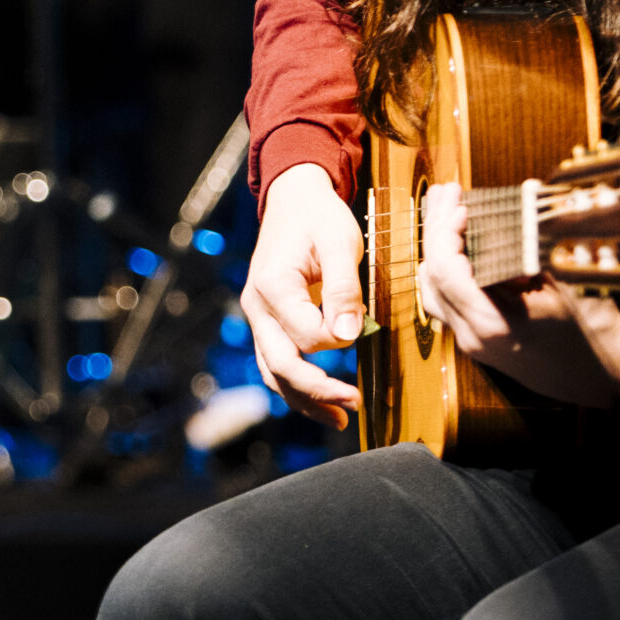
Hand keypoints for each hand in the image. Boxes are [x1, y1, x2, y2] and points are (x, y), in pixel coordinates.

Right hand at [238, 164, 363, 427]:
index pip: (306, 335)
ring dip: (305, 399)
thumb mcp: (340, 242)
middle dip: (318, 390)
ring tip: (340, 419)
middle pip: (282, 364)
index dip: (339, 340)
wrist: (294, 199)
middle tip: (355, 405)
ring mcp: (258, 316)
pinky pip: (275, 363)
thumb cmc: (320, 217)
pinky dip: (297, 388)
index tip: (363, 324)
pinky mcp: (267, 322)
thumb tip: (347, 336)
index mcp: (272, 286)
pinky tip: (322, 403)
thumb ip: (344, 288)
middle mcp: (256, 306)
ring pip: (274, 372)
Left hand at [417, 184, 619, 407]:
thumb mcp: (565, 286)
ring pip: (431, 288)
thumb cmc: (590, 329)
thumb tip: (516, 204)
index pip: (448, 272)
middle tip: (447, 193)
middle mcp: (472, 336)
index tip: (462, 206)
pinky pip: (443, 300)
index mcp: (494, 324)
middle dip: (438, 229)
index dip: (448, 233)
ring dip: (436, 247)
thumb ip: (530, 252)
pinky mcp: (473, 339)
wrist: (599, 374)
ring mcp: (469, 341)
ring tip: (444, 209)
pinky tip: (452, 242)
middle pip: (434, 276)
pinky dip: (443, 267)